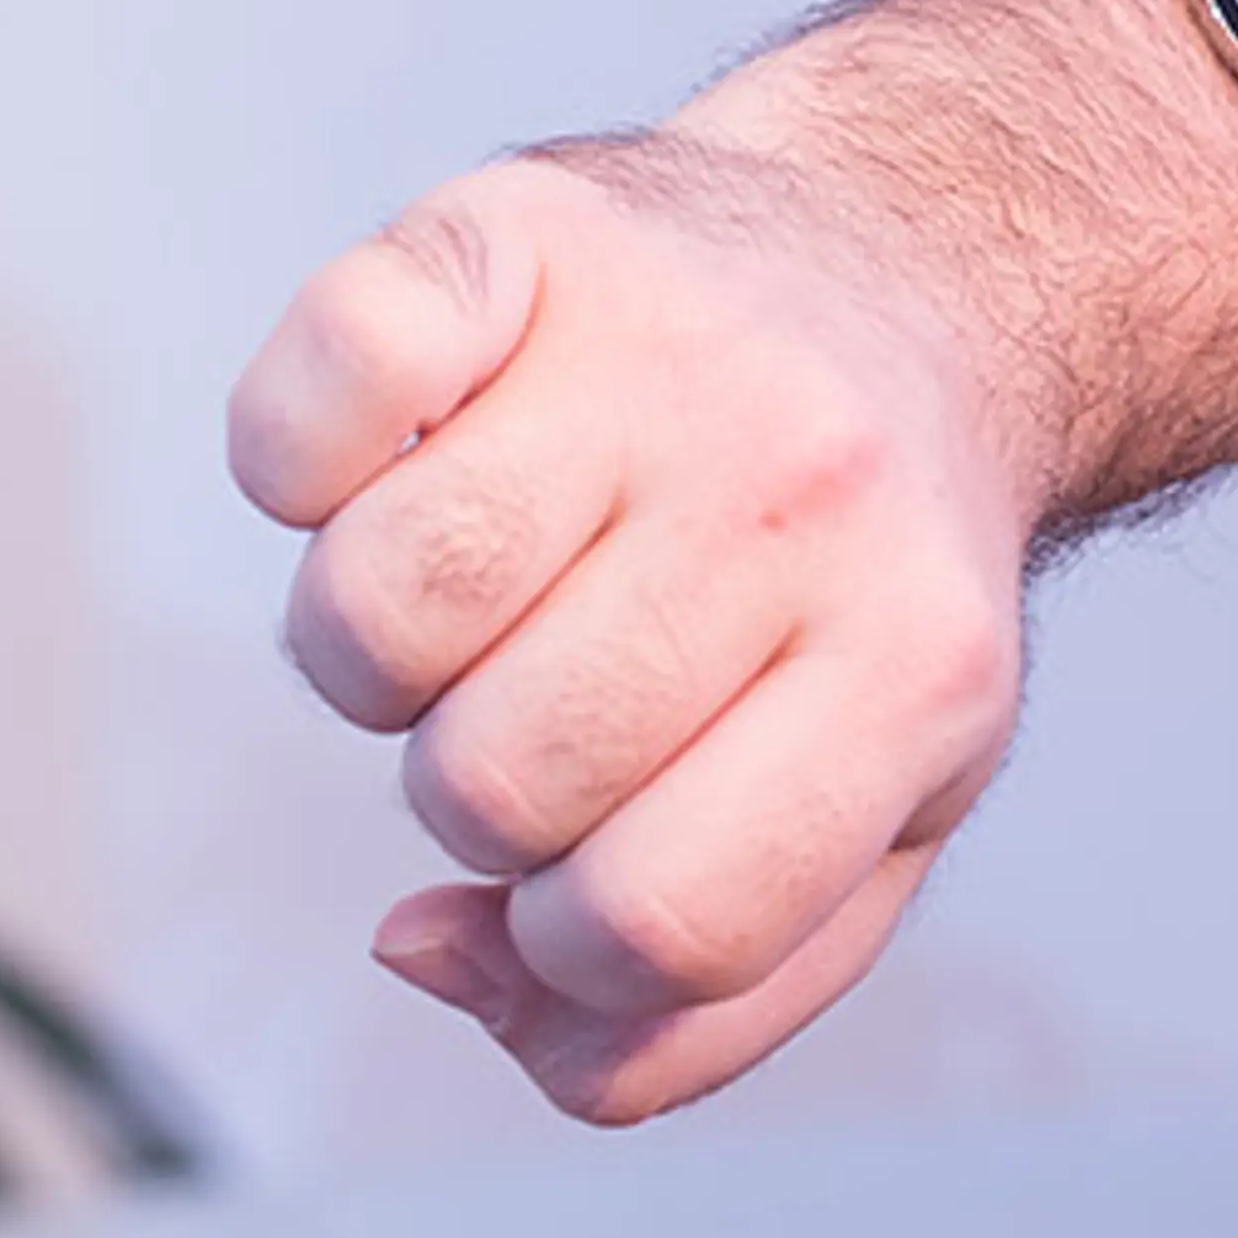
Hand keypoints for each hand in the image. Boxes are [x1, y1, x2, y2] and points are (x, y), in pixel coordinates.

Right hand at [228, 137, 1031, 1124]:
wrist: (930, 276)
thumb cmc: (872, 586)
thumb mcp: (880, 819)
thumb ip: (691, 1006)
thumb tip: (432, 951)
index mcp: (925, 668)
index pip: (654, 923)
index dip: (568, 947)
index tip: (596, 862)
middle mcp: (809, 494)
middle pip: (492, 782)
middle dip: (481, 788)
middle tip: (564, 688)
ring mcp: (668, 351)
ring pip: (371, 617)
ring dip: (381, 653)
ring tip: (498, 585)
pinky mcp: (521, 231)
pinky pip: (309, 405)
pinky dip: (307, 461)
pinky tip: (424, 448)